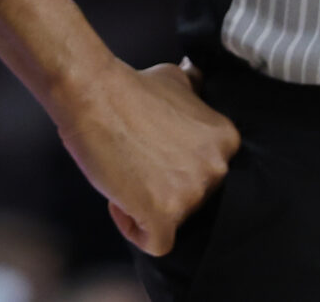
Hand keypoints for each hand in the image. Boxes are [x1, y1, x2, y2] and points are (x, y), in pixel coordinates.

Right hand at [51, 58, 239, 255]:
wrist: (92, 94)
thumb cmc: (128, 86)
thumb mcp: (175, 79)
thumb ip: (194, 92)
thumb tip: (198, 76)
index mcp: (226, 140)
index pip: (209, 171)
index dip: (175, 164)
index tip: (150, 150)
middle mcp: (217, 169)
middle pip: (195, 198)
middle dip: (163, 185)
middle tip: (134, 161)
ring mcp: (192, 195)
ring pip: (175, 220)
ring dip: (145, 204)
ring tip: (122, 175)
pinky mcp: (164, 215)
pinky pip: (156, 243)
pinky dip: (135, 228)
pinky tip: (120, 202)